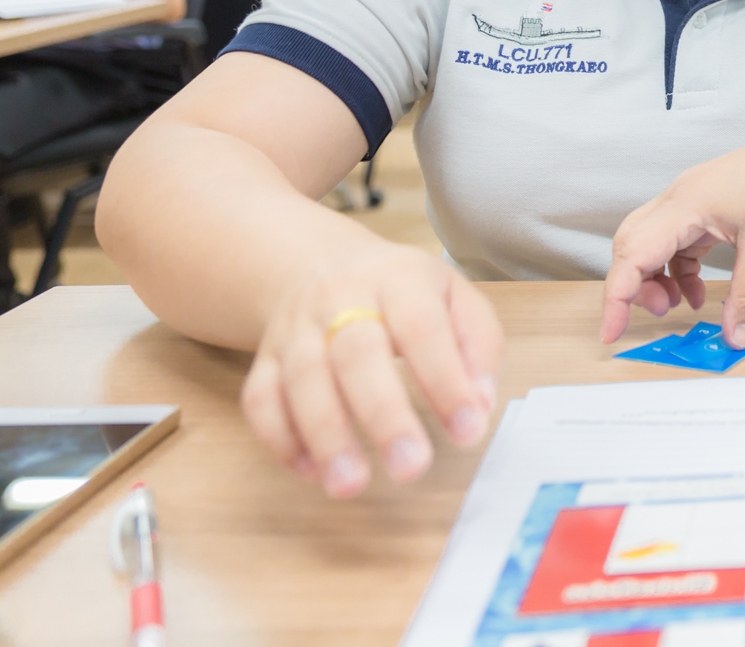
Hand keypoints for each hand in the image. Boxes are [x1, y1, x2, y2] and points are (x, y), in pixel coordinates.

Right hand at [241, 242, 502, 497]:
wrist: (322, 264)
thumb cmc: (404, 294)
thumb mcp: (456, 299)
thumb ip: (478, 347)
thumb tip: (479, 406)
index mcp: (400, 279)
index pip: (422, 328)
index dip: (445, 381)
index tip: (468, 432)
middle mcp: (341, 297)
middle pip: (357, 354)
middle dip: (384, 415)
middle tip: (410, 467)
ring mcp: (296, 327)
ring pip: (303, 379)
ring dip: (326, 436)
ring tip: (350, 484)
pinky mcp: (264, 358)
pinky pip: (261, 399)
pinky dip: (282, 439)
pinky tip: (312, 472)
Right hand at [602, 122, 744, 349]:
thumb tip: (733, 337)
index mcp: (684, 203)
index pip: (632, 254)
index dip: (617, 297)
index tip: (611, 332)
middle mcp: (678, 199)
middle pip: (631, 246)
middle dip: (635, 287)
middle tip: (660, 315)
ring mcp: (689, 201)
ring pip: (651, 245)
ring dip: (657, 279)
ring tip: (679, 305)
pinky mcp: (703, 207)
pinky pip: (675, 243)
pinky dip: (678, 270)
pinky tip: (698, 291)